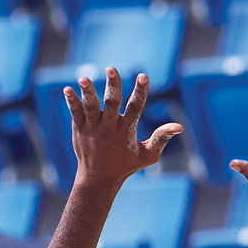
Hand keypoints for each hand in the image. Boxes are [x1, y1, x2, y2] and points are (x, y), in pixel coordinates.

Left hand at [64, 67, 182, 188]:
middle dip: (113, 85)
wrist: (98, 178)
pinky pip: (76, 113)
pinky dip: (72, 101)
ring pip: (91, 106)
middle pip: (112, 102)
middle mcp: (109, 127)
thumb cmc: (126, 165)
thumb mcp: (148, 155)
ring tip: (83, 78)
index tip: (143, 76)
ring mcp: (93, 127)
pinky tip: (67, 89)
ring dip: (87, 92)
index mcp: (127, 130)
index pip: (135, 108)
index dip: (140, 91)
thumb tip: (180, 127)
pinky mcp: (80, 128)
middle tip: (111, 69)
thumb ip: (162, 138)